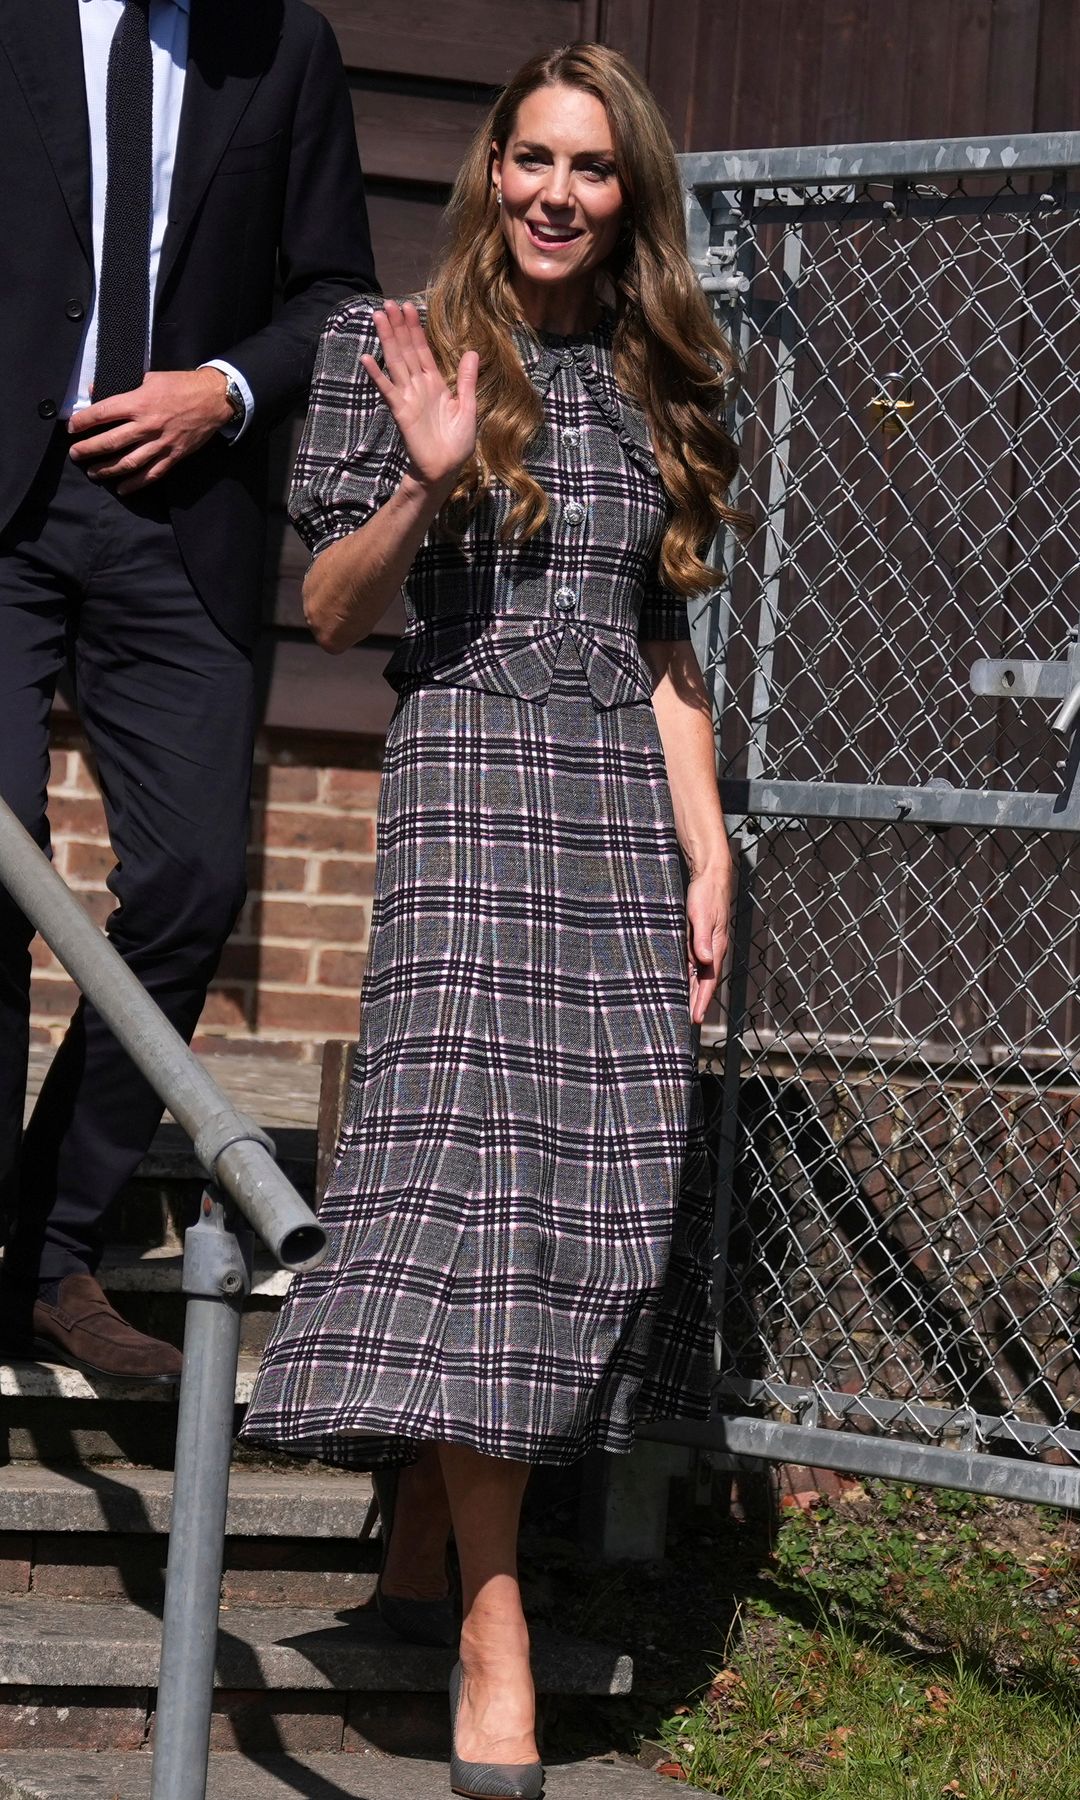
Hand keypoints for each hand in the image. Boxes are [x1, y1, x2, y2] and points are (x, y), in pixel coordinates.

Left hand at [67, 368, 235, 493]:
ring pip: (128, 462)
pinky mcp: (173, 456)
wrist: (213, 399)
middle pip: (110, 441)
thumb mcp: (149, 376)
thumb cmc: (181, 385)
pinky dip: (135, 484)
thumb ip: (123, 385)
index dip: (83, 422)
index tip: (72, 427)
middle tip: (75, 454)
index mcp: (138, 402)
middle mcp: (146, 425)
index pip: (102, 414)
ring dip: (107, 470)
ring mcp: (160, 443)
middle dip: (88, 450)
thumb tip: (97, 391)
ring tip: (93, 473)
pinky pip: (151, 474)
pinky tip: (122, 488)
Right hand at [361, 300, 477, 495]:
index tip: (409, 308)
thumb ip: (466, 380)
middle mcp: (419, 386)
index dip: (416, 330)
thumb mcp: (468, 407)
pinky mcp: (401, 411)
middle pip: (407, 350)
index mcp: (435, 384)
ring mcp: (408, 397)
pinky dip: (378, 375)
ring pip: (396, 362)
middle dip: (398, 327)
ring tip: (378, 317)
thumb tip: (471, 352)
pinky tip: (367, 359)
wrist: (446, 469)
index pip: (423, 351)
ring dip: (387, 340)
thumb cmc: (456, 443)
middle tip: (389, 303)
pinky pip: (388, 390)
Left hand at [686, 855, 733, 1025]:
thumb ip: (701, 938)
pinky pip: (694, 963)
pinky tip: (680, 982)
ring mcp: (706, 945)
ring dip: (693, 991)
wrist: (711, 875)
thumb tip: (703, 959)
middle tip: (689, 1022)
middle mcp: (712, 949)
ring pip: (699, 974)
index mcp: (715, 947)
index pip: (709, 981)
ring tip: (684, 1009)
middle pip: (705, 982)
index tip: (696, 1018)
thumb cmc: (707, 894)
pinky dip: (689, 976)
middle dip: (697, 1002)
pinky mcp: (698, 938)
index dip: (702, 1001)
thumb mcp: (701, 915)